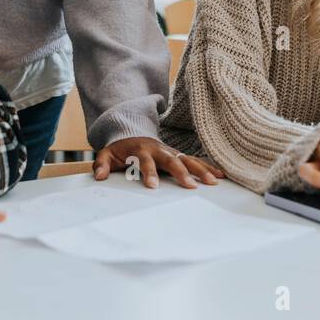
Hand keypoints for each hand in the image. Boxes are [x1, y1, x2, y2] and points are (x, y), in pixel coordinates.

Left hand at [92, 137, 224, 188]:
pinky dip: (208, 166)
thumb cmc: (120, 149)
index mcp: (141, 150)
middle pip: (172, 160)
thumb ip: (102, 164)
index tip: (153, 187)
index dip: (149, 173)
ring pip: (187, 159)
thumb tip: (99, 176)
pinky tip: (221, 175)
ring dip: (200, 169)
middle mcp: (158, 149)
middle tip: (191, 186)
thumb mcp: (107, 154)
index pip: (145, 162)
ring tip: (213, 182)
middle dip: (182, 173)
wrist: (131, 132)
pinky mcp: (178, 154)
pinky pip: (194, 159)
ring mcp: (170, 151)